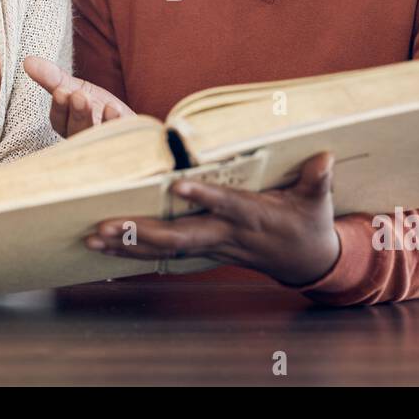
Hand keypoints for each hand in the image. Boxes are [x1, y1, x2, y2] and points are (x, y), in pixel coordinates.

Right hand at [23, 56, 133, 136]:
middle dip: (77, 113)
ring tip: (102, 104)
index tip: (61, 91)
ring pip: (97, 138)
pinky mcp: (125, 145)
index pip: (59, 121)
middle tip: (79, 96)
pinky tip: (118, 112)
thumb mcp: (75, 88)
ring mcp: (104, 145)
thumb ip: (52, 78)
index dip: (59, 108)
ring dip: (97, 120)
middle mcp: (84, 141)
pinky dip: (119, 126)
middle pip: (77, 131)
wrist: (129, 122)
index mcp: (68, 128)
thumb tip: (27, 60)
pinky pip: (121, 140)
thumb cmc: (97, 107)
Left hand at [86, 152, 342, 286]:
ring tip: (93, 239)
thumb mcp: (318, 201)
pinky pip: (165, 257)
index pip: (226, 205)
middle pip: (182, 238)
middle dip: (143, 233)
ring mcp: (214, 248)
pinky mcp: (205, 252)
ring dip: (129, 247)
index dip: (204, 197)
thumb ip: (317, 179)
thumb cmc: (309, 222)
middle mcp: (227, 236)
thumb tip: (325, 156)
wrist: (308, 262)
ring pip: (166, 251)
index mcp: (254, 216)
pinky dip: (135, 256)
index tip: (178, 186)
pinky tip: (105, 252)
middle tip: (106, 227)